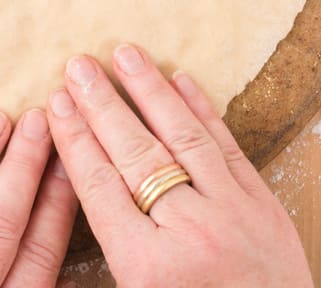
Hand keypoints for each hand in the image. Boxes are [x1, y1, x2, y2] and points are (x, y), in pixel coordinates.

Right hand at [47, 45, 314, 287]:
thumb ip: (109, 248)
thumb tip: (76, 183)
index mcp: (148, 268)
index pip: (99, 187)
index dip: (74, 140)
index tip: (55, 103)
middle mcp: (188, 232)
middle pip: (134, 153)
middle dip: (101, 104)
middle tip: (77, 65)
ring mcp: (231, 213)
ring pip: (182, 138)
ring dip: (150, 91)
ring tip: (124, 53)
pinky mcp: (265, 207)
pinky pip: (228, 147)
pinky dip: (204, 110)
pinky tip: (181, 79)